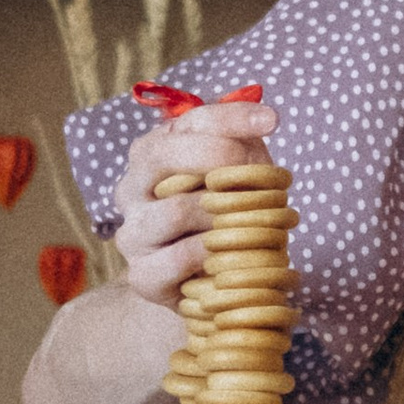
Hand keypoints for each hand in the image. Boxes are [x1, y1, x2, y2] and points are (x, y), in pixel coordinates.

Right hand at [109, 97, 280, 306]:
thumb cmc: (225, 220)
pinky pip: (179, 259)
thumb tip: (263, 119)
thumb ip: (245, 146)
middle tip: (263, 172)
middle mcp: (131, 188)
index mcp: (151, 153)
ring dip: (225, 215)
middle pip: (162, 155)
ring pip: (176, 211)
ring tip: (256, 223)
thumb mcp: (238, 177)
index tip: (272, 120)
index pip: (186, 121)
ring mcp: (132, 233)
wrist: (207, 285)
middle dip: (218, 155)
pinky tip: (235, 255)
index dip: (231, 117)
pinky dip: (214, 256)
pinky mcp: (141, 275)